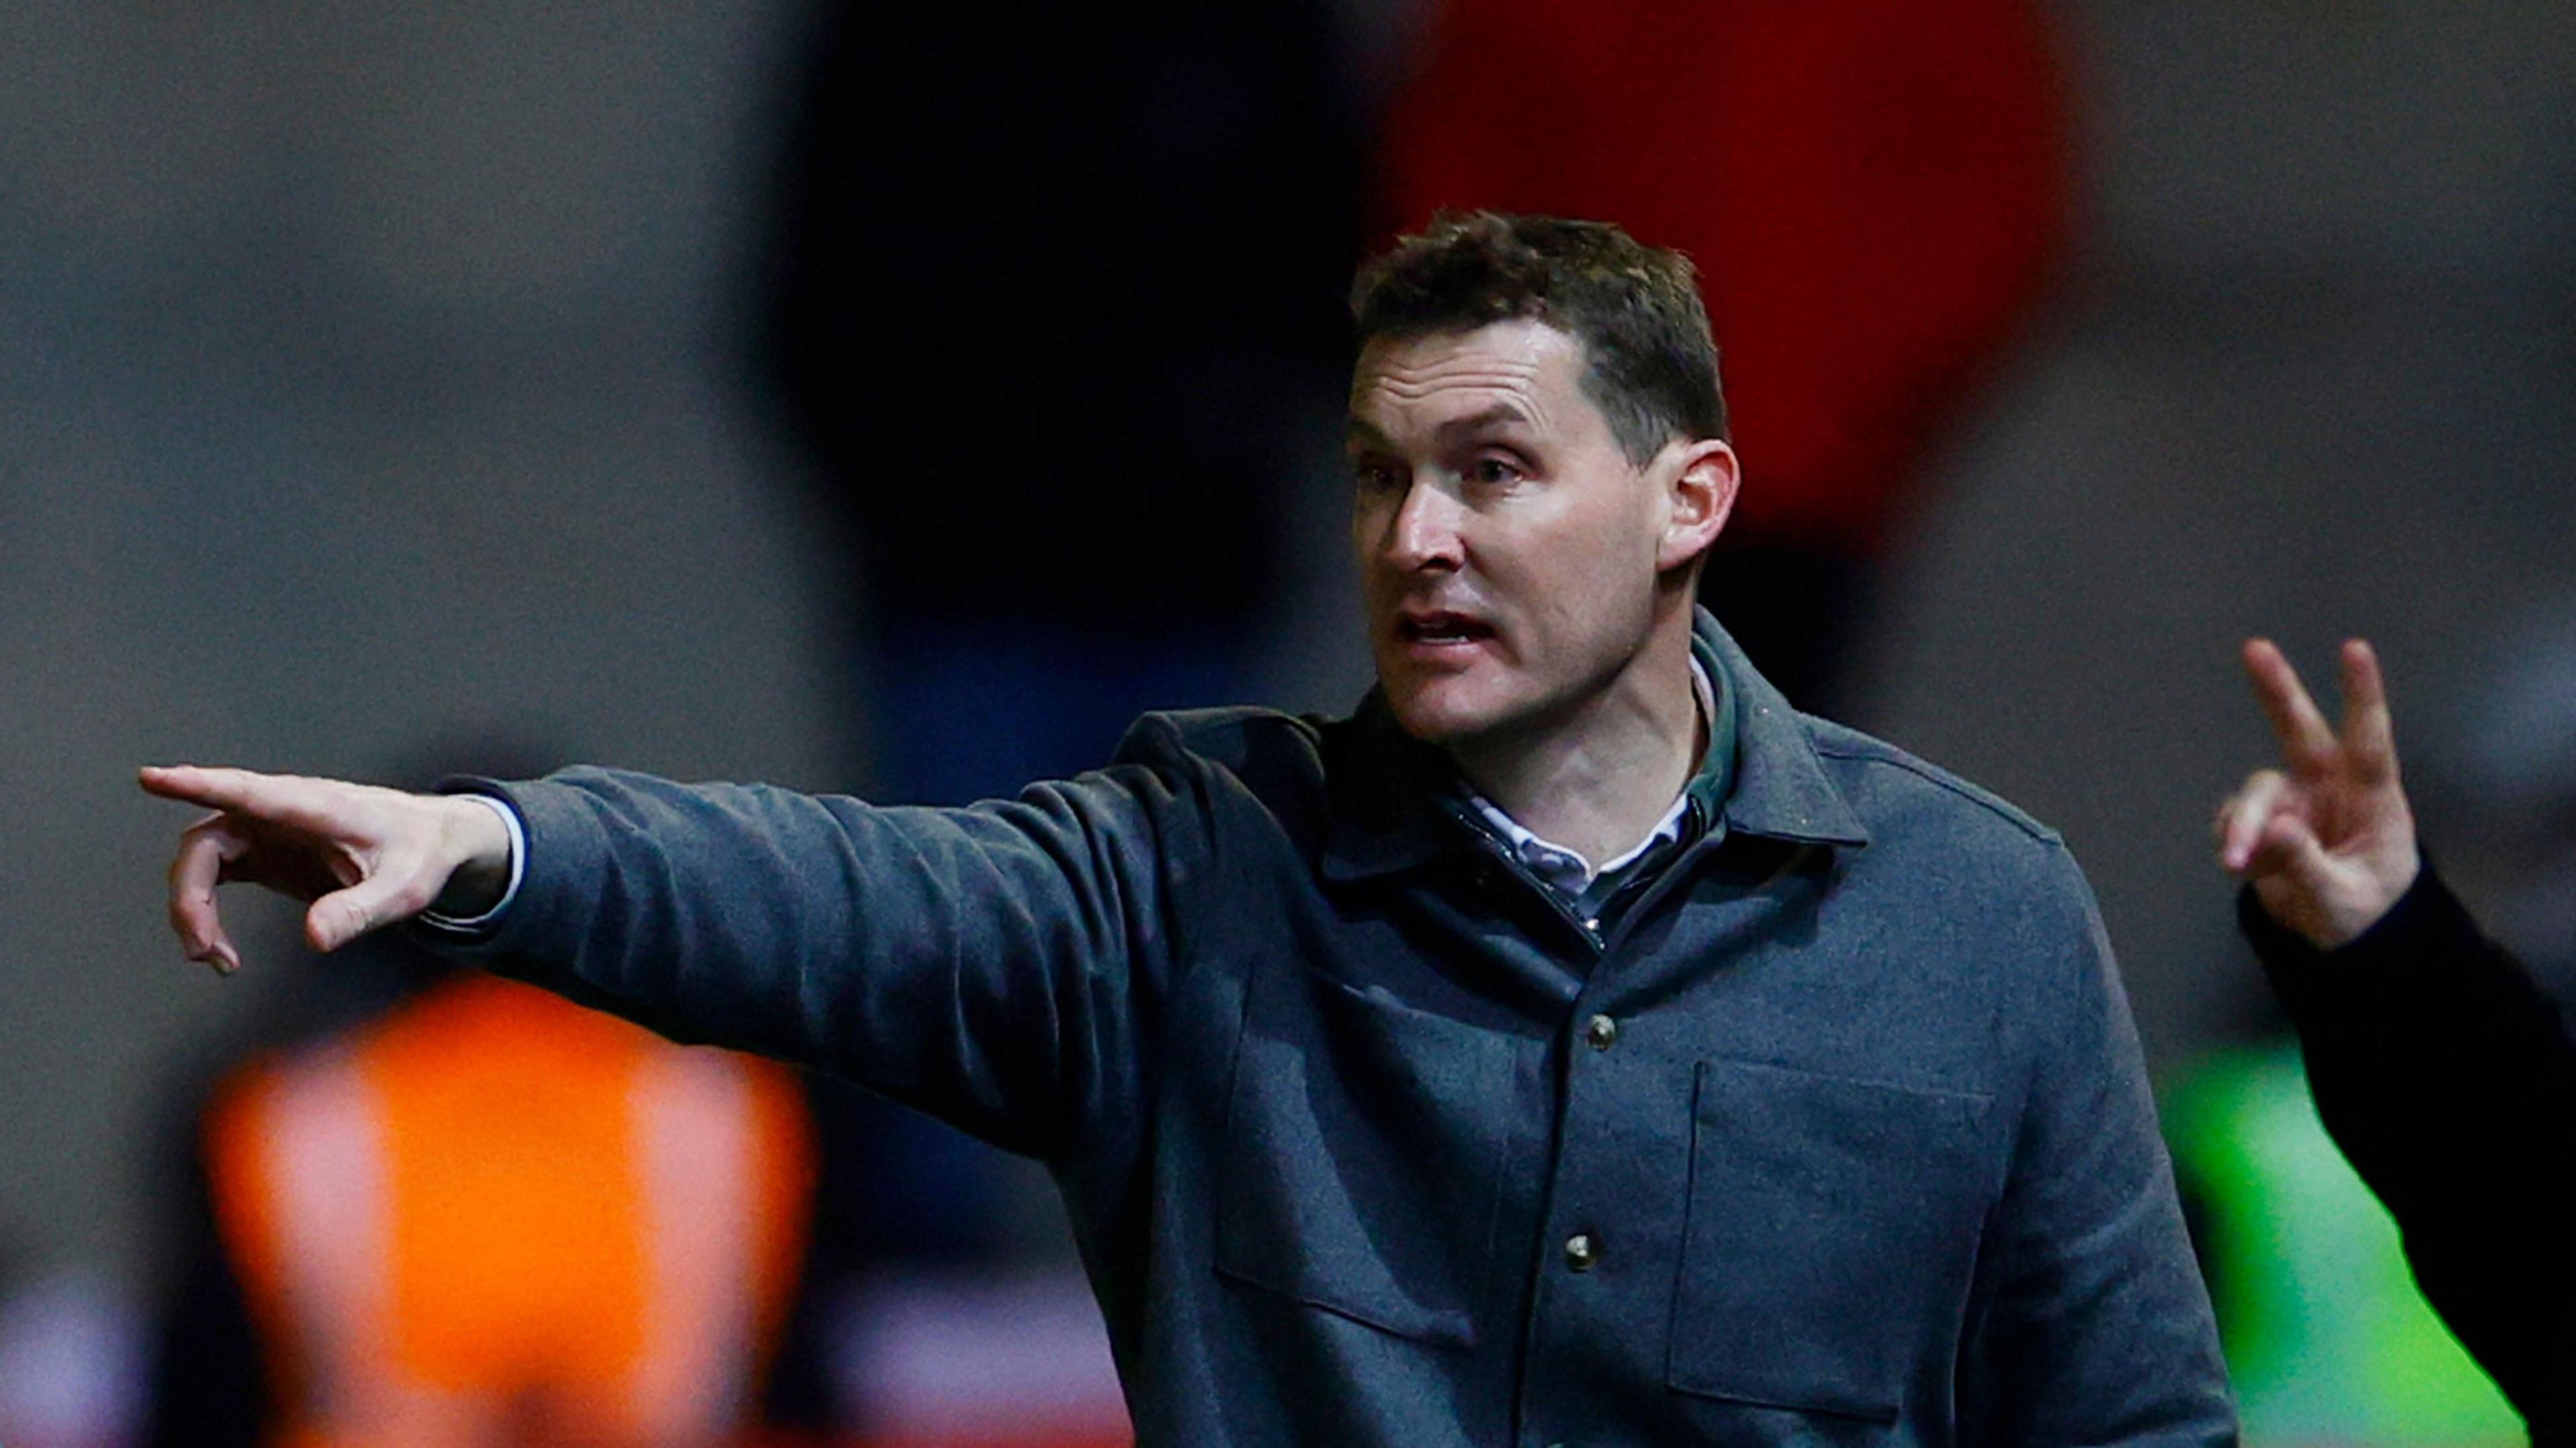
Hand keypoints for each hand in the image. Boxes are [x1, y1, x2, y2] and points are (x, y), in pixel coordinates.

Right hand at [139, 765, 512, 973]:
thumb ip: (362, 909)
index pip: (248, 792)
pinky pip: (213, 875)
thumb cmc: (421, 853)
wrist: (431, 841)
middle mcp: (280, 811)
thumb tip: (314, 938)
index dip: (199, 785)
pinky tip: (223, 952)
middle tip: (204, 953)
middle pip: (207, 840)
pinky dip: (205, 911)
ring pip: (201, 858)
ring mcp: (266, 829)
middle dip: (190, 896)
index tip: (152, 778)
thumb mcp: (405, 888)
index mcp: (316, 807)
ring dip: (193, 908)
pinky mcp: (262, 851)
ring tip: (217, 960)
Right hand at [2214, 638, 2420, 948]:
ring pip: (2256, 793)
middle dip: (2277, 690)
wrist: (2342, 939)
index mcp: (2371, 802)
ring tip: (2235, 863)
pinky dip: (2233, 842)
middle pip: (2301, 732)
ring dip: (2241, 823)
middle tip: (2255, 648)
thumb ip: (2307, 867)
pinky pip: (2235, 820)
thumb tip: (2275, 827)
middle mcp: (2329, 789)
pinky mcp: (2263, 821)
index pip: (2369, 743)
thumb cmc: (2363, 914)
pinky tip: (2245, 867)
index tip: (2354, 649)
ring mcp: (2293, 802)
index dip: (2362, 696)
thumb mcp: (2341, 902)